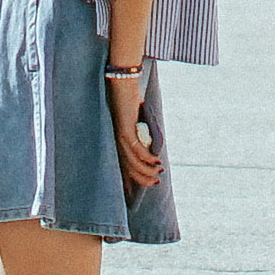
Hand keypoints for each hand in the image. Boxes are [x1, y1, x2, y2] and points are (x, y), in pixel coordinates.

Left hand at [108, 72, 162, 190]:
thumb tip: (152, 146)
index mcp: (117, 140)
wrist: (122, 81)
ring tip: (158, 176)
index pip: (120, 165)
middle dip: (141, 179)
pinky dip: (147, 159)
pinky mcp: (125, 130)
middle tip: (155, 183)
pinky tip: (156, 163)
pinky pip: (137, 150)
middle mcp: (115, 141)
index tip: (132, 193)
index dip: (127, 179)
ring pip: (133, 162)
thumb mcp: (138, 120)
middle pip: (127, 167)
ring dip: (147, 171)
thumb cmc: (129, 99)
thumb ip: (143, 133)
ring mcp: (119, 136)